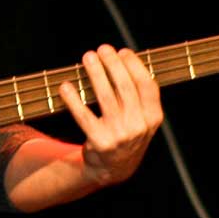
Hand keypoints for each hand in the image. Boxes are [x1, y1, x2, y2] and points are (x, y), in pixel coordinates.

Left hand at [59, 44, 163, 187]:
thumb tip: (123, 59)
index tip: (123, 51)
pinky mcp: (99, 142)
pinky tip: (66, 86)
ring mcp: (119, 135)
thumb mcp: (143, 119)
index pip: (147, 85)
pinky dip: (73, 99)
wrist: (114, 168)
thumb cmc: (127, 133)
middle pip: (125, 87)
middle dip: (113, 64)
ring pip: (105, 96)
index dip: (135, 66)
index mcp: (153, 118)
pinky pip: (83, 115)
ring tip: (88, 57)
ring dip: (95, 73)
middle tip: (102, 49)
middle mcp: (139, 126)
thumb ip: (139, 96)